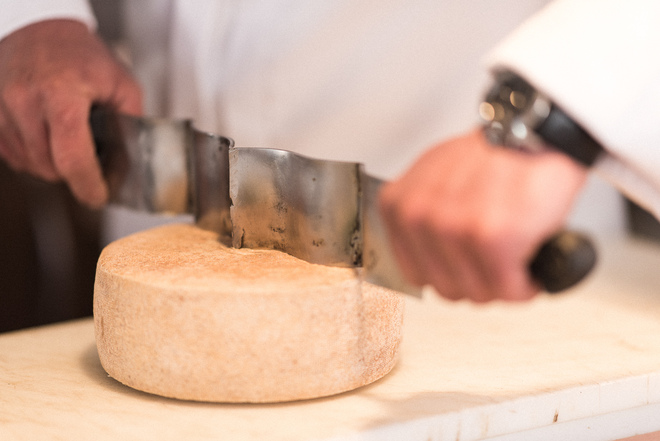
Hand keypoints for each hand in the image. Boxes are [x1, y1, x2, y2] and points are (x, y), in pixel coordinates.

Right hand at [0, 19, 141, 207]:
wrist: (40, 30)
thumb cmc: (83, 57)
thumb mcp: (121, 84)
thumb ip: (130, 124)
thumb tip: (127, 165)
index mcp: (61, 92)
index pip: (72, 156)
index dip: (88, 184)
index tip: (98, 197)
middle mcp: (24, 99)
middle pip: (49, 166)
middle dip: (74, 173)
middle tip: (90, 161)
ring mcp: (0, 106)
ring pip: (29, 164)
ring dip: (52, 165)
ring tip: (68, 141)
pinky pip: (11, 154)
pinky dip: (32, 155)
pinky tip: (47, 137)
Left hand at [379, 129, 587, 301]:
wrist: (536, 132)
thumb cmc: (492, 156)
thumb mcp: (434, 178)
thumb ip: (423, 216)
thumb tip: (427, 257)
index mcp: (398, 207)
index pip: (416, 274)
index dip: (450, 274)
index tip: (470, 264)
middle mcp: (418, 218)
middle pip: (446, 288)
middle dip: (478, 281)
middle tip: (497, 262)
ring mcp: (452, 230)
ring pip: (477, 293)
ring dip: (502, 284)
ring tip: (514, 257)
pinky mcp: (491, 240)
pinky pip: (508, 290)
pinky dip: (526, 285)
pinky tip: (530, 263)